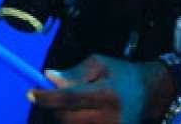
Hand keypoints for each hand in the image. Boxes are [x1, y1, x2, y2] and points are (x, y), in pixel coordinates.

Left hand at [28, 54, 172, 123]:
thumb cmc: (120, 74)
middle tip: (52, 96)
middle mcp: (109, 117)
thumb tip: (49, 77)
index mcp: (106, 94)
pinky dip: (74, 122)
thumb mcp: (99, 64)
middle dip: (53, 107)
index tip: (30, 93)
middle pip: (66, 118)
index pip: (70, 99)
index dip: (47, 98)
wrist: (149, 94)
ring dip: (63, 116)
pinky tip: (81, 113)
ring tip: (74, 103)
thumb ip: (73, 72)